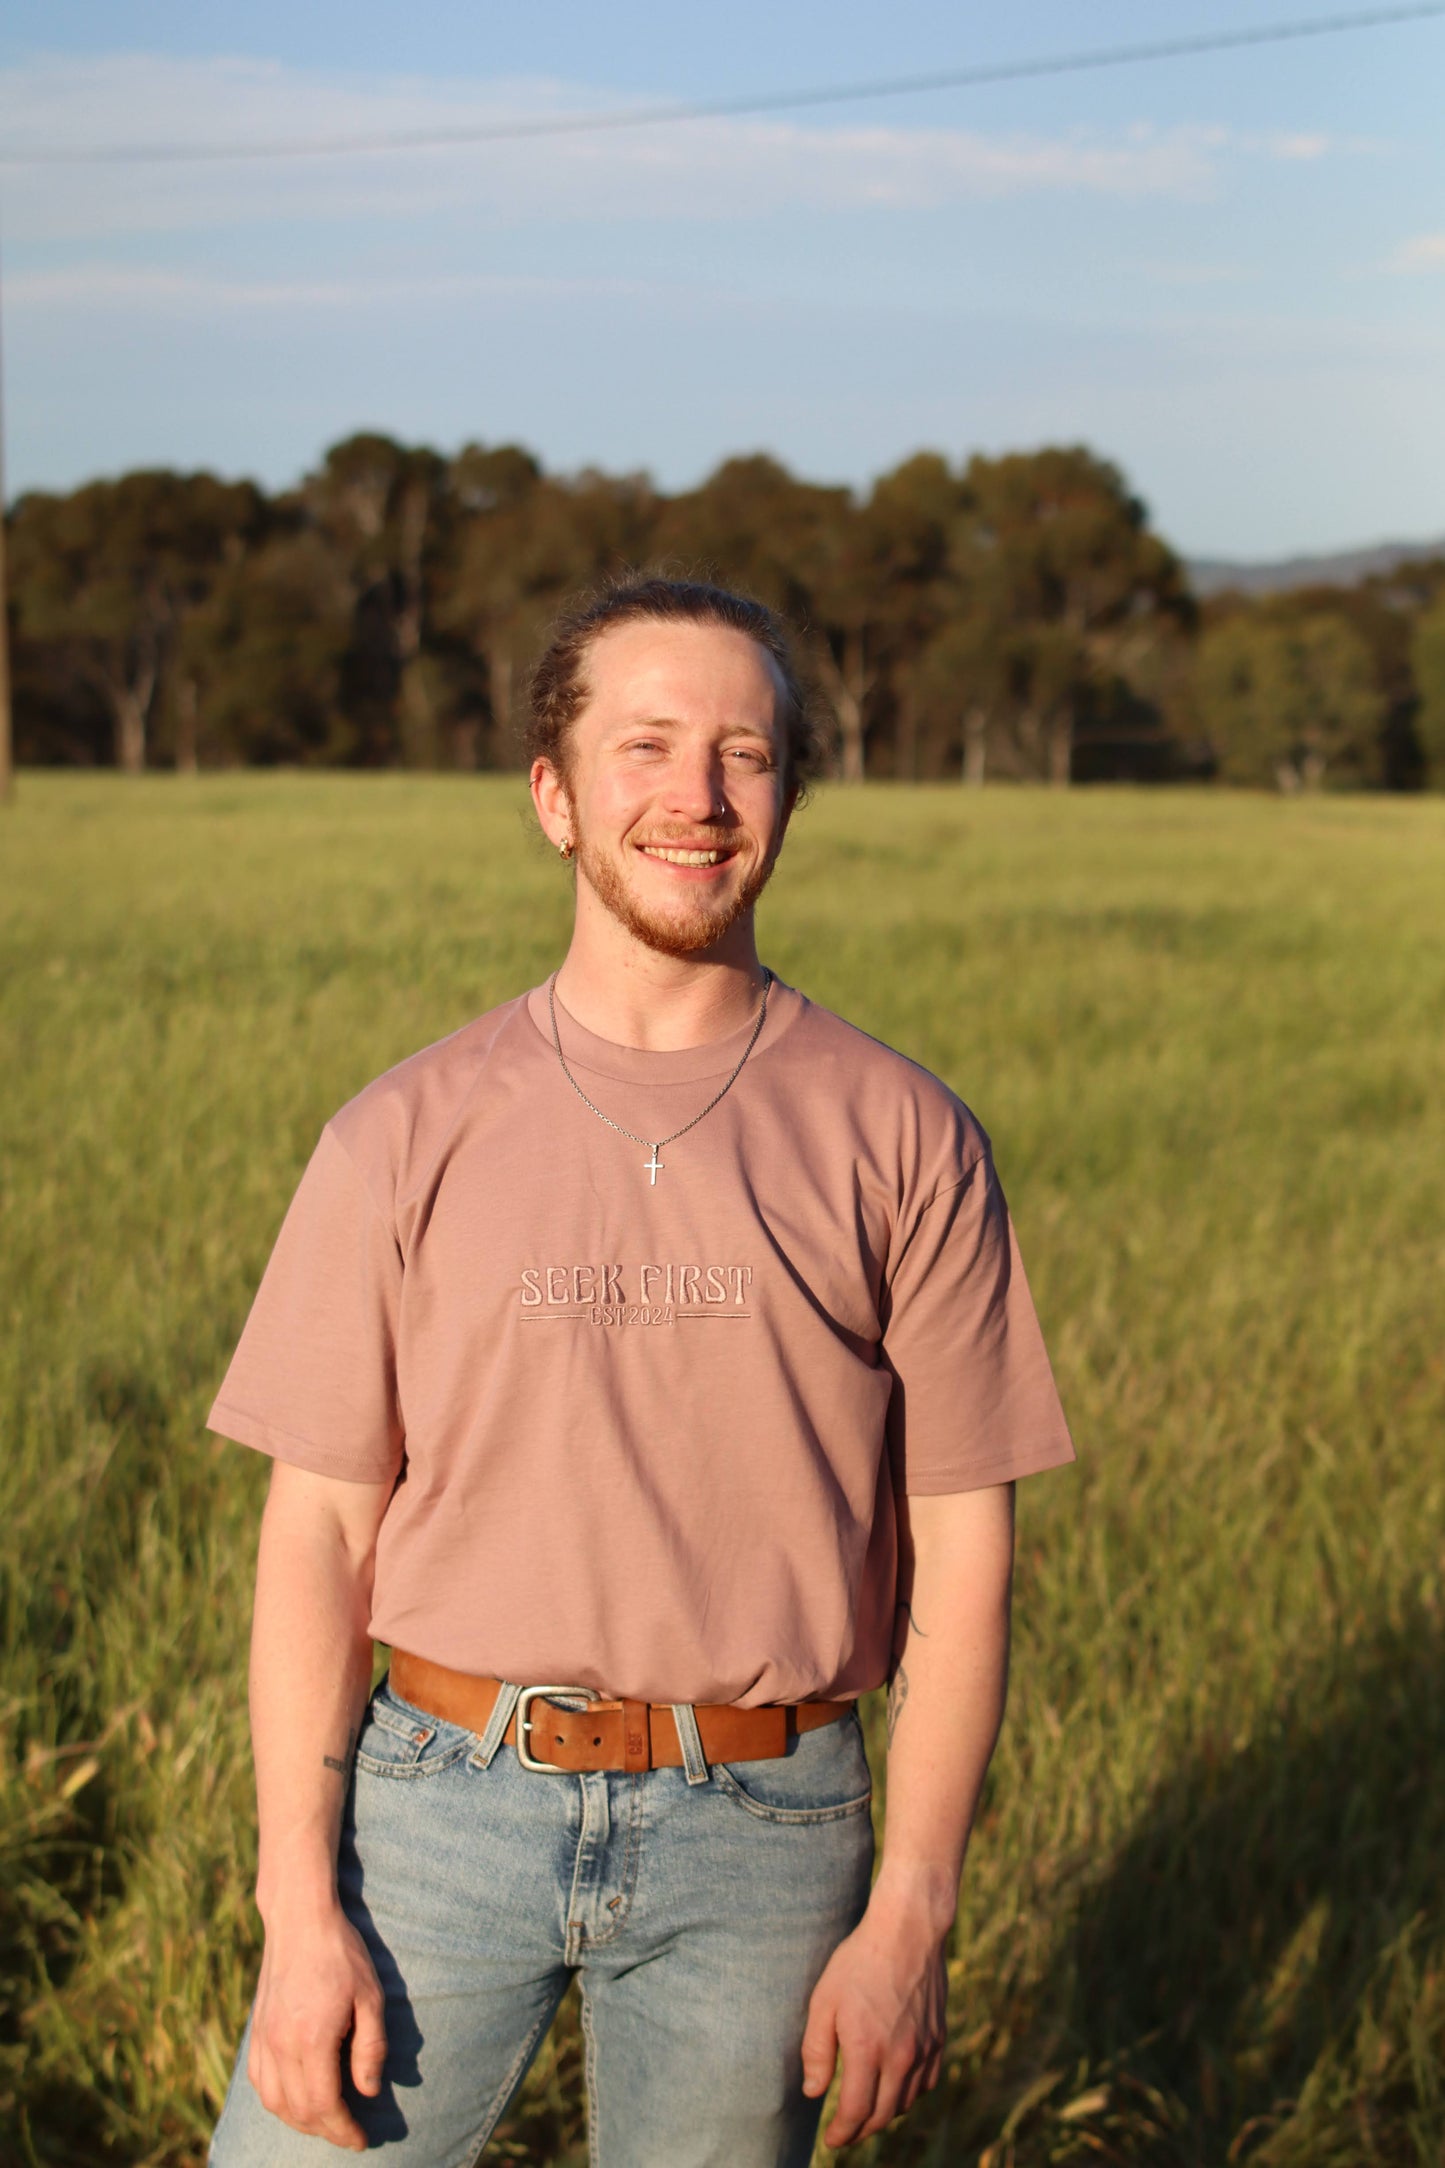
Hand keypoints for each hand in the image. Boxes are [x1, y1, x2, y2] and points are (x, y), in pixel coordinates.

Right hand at [247, 1905, 386, 2150]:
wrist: (299, 1919)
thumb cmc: (341, 1952)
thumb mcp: (370, 1995)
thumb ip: (371, 2047)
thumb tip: (368, 2092)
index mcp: (312, 2038)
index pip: (324, 2105)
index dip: (343, 2130)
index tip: (361, 2140)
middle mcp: (281, 2045)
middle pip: (298, 2111)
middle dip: (325, 2130)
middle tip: (349, 2133)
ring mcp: (263, 2039)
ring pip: (274, 2102)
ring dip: (300, 2121)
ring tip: (326, 2122)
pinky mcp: (256, 2031)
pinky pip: (260, 2082)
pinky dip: (277, 2101)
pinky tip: (295, 2099)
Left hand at [800, 1897, 947, 2147]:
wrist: (907, 1930)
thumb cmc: (859, 1962)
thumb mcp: (823, 2001)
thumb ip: (817, 2051)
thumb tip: (814, 2093)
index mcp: (868, 2050)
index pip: (856, 2112)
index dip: (842, 2132)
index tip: (831, 2139)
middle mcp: (900, 2057)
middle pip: (882, 2115)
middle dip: (861, 2131)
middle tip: (846, 2132)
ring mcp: (924, 2049)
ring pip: (905, 2102)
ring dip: (885, 2114)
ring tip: (867, 2110)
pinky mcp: (939, 2038)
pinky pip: (927, 2083)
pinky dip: (910, 2094)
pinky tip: (897, 2087)